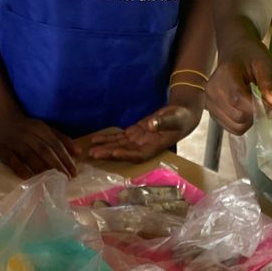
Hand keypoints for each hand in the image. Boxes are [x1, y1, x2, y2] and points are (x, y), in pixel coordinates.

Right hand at [0, 111, 77, 178]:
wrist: (1, 119)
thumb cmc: (28, 128)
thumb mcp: (45, 129)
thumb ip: (62, 139)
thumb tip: (79, 152)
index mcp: (40, 128)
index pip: (55, 145)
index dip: (65, 159)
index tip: (74, 173)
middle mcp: (28, 134)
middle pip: (44, 151)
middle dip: (57, 166)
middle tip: (66, 179)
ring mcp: (14, 142)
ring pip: (29, 156)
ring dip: (42, 169)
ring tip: (52, 181)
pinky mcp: (2, 150)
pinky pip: (12, 161)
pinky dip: (20, 169)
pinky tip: (29, 178)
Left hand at [83, 104, 200, 161]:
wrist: (182, 116)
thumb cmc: (181, 118)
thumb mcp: (175, 118)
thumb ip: (163, 122)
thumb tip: (150, 125)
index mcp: (154, 148)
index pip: (137, 154)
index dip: (125, 154)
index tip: (113, 152)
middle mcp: (143, 148)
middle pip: (123, 153)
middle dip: (108, 154)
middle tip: (93, 154)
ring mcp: (137, 142)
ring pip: (118, 146)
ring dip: (104, 148)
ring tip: (90, 150)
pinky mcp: (134, 134)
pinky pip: (119, 138)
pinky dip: (108, 139)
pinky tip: (96, 140)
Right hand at [206, 39, 271, 134]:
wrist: (233, 51)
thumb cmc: (250, 55)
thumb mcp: (264, 63)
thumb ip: (269, 82)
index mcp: (224, 75)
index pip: (239, 100)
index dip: (258, 107)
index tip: (271, 104)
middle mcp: (213, 91)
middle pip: (238, 116)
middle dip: (255, 115)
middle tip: (263, 103)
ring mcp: (210, 103)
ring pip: (235, 126)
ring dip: (249, 121)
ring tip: (252, 104)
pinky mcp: (212, 112)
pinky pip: (231, 127)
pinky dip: (242, 123)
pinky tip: (244, 109)